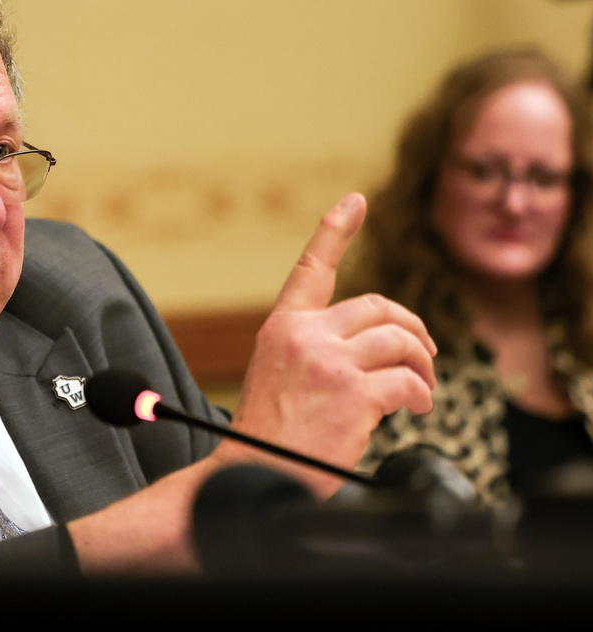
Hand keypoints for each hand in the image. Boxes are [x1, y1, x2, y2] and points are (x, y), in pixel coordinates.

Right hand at [223, 193, 435, 496]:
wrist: (253, 476)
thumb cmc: (269, 434)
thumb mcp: (278, 374)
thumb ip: (315, 348)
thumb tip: (377, 346)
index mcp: (282, 327)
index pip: (312, 268)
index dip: (335, 229)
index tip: (355, 200)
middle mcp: (304, 335)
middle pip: (378, 307)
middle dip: (411, 328)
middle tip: (423, 352)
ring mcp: (329, 362)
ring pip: (400, 340)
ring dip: (422, 364)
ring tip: (422, 388)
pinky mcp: (354, 393)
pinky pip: (408, 382)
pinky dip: (422, 395)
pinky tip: (416, 408)